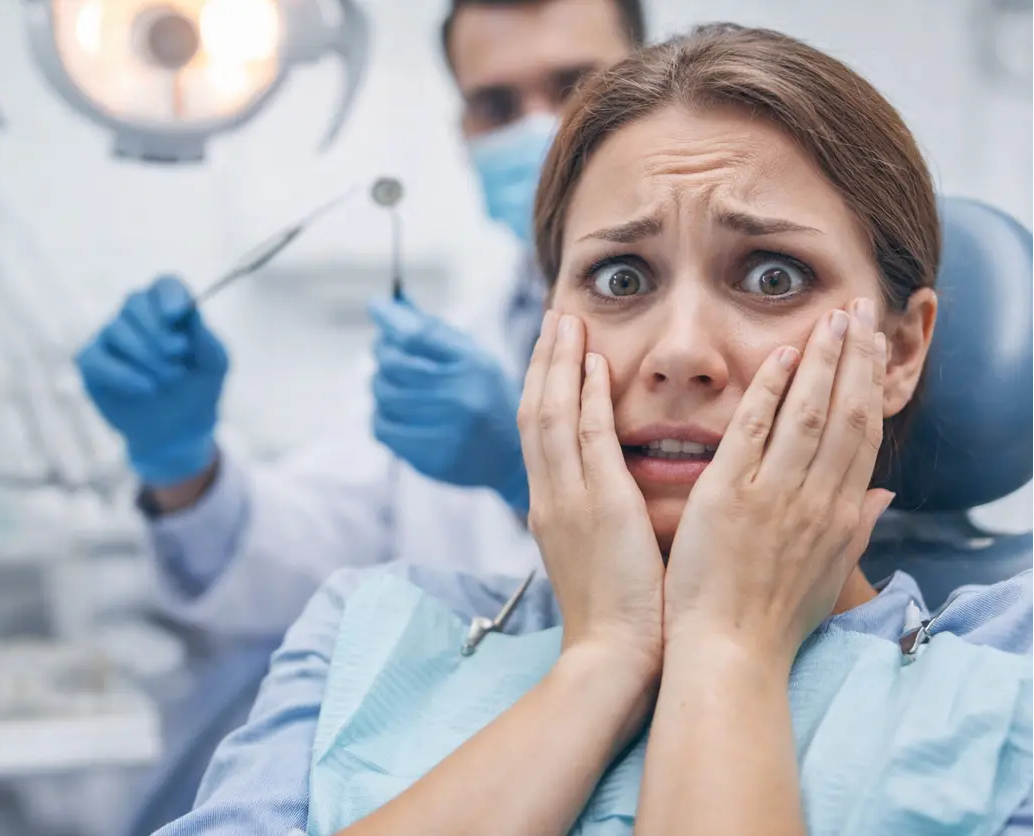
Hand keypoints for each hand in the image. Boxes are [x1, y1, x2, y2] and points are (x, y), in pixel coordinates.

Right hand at [76, 275, 227, 486]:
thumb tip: (191, 313)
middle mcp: (136, 316)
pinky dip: (121, 374)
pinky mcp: (91, 362)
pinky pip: (94, 356)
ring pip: (115, 329)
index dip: (169, 295)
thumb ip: (206, 339)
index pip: (165, 285)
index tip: (177, 315)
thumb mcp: (214, 366)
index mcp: (170, 309)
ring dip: (145, 357)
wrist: (178, 431)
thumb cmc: (198, 389)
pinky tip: (145, 389)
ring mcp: (110, 337)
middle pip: (135, 302)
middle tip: (177, 359)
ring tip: (166, 381)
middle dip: (157, 333)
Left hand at [370, 296, 528, 512]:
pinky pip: (382, 427)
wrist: (510, 458)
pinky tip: (395, 411)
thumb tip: (393, 308)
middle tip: (385, 348)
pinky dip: (381, 414)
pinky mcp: (430, 458)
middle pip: (396, 363)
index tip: (377, 306)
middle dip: (384, 350)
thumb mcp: (475, 359)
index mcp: (475, 367)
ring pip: (384, 394)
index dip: (392, 319)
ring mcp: (444, 431)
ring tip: (394, 382)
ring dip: (381, 382)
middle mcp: (460, 397)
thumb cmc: (489, 399)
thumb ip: (436, 333)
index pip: (420, 335)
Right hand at [519, 310, 663, 665]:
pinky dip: (586, 396)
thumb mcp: (596, 560)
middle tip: (554, 318)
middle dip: (543, 362)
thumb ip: (598, 520)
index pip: (539, 435)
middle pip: (536, 413)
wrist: (613, 657)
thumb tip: (613, 495)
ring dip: (558, 364)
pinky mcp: (598, 505)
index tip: (554, 353)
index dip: (544, 388)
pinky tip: (593, 363)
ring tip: (567, 322)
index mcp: (550, 509)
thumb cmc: (619, 619)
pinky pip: (587, 437)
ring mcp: (568, 499)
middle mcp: (550, 497)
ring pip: (553, 415)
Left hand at [664, 299, 894, 668]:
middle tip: (861, 311)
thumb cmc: (772, 621)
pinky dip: (771, 390)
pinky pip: (755, 431)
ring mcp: (775, 495)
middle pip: (848, 414)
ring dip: (824, 360)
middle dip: (856, 358)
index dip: (871, 385)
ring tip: (834, 317)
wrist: (729, 654)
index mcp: (840, 517)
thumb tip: (883, 500)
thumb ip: (856, 531)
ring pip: (811, 413)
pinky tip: (782, 354)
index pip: (864, 436)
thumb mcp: (829, 577)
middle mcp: (816, 500)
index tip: (873, 347)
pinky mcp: (730, 496)